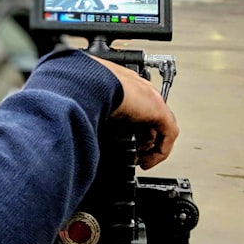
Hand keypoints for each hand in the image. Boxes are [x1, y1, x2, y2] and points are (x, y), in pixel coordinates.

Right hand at [89, 55, 178, 169]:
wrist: (89, 82)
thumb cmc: (81, 86)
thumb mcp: (84, 100)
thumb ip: (87, 110)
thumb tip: (75, 123)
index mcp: (120, 83)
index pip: (133, 106)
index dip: (130, 127)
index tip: (125, 141)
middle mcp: (137, 88)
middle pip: (148, 118)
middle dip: (142, 139)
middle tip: (134, 154)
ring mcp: (150, 98)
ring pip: (160, 127)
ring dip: (151, 147)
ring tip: (142, 161)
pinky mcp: (158, 109)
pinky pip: (168, 134)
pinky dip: (160, 150)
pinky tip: (149, 162)